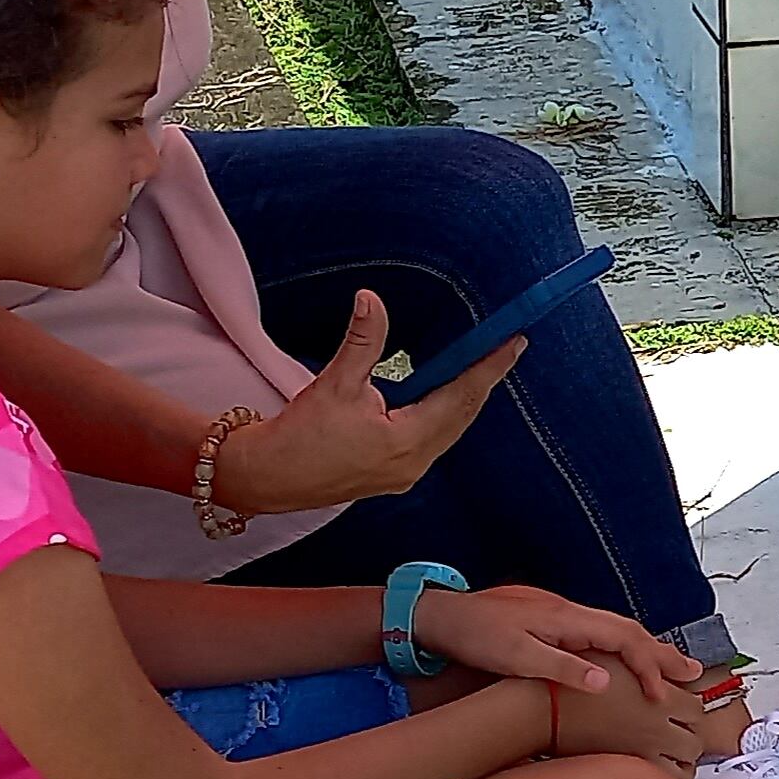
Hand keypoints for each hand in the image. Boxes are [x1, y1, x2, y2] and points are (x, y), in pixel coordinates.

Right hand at [213, 290, 517, 514]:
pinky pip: (431, 438)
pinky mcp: (391, 473)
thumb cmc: (298, 439)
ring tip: (480, 366)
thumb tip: (372, 300)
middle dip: (482, 379)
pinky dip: (442, 412)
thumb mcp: (334, 383)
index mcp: (407, 443)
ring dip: (463, 397)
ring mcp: (404, 472)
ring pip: (448, 428)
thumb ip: (362, 340)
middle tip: (505, 347)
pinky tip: (441, 394)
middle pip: (461, 415)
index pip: (462, 397)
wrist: (265, 478)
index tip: (513, 342)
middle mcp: (414, 463)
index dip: (489, 366)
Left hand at [417, 585, 703, 700]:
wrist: (440, 615)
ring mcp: (561, 615)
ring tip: (670, 666)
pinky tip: (623, 660)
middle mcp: (570, 612)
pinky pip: (600, 632)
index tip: (660, 694)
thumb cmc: (474, 637)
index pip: (623, 638)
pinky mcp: (551, 621)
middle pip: (628, 629)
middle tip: (694, 672)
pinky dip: (623, 646)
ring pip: (616, 629)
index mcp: (566, 619)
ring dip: (645, 648)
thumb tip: (605, 683)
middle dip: (662, 652)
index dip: (648, 665)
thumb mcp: (516, 657)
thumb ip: (562, 668)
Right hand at [546, 670, 709, 777]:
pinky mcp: (625, 770)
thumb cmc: (575, 681)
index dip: (692, 709)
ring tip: (670, 758)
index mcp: (660, 697)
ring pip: (684, 768)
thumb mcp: (620, 658)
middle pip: (695, 741)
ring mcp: (643, 752)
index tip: (684, 711)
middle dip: (690, 739)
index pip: (698, 707)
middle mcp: (656, 727)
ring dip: (681, 763)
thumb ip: (655, 663)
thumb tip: (685, 669)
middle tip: (679, 735)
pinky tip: (653, 773)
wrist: (545, 708)